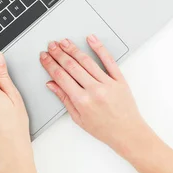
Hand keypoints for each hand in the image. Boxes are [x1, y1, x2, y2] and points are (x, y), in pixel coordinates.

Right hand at [40, 35, 148, 154]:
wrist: (128, 133)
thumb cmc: (104, 129)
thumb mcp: (79, 118)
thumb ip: (65, 99)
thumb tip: (52, 84)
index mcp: (82, 101)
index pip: (61, 76)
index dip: (50, 65)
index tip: (45, 57)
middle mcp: (94, 90)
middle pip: (72, 66)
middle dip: (59, 54)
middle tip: (51, 45)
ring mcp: (108, 83)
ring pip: (87, 61)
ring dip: (73, 49)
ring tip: (65, 42)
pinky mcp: (119, 79)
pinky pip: (108, 60)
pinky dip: (99, 48)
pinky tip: (91, 39)